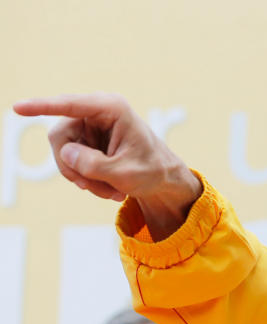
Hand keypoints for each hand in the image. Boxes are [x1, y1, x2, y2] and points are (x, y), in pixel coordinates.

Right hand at [13, 93, 201, 238]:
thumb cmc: (153, 172)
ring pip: (63, 153)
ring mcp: (90, 125)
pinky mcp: (87, 139)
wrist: (165, 179)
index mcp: (111, 109)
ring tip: (109, 191)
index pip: (70, 106)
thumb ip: (95, 165)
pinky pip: (71, 160)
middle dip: (73, 168)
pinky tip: (108, 187)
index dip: (42, 107)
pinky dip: (86, 178)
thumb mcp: (126, 174)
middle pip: (60, 138)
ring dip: (83, 177)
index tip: (18, 108)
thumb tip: (66, 154)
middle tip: (92, 189)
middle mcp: (97, 111)